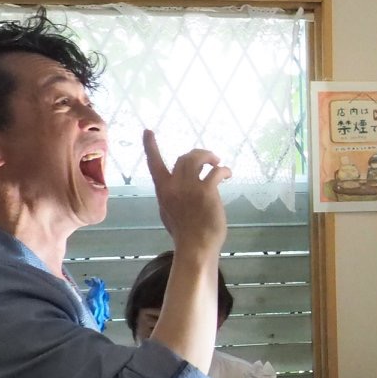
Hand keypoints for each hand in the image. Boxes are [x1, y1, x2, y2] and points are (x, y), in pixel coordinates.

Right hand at [144, 130, 229, 255]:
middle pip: (184, 158)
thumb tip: (180, 191)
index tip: (148, 131)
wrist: (195, 246)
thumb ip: (172, 197)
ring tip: (217, 163)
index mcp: (163, 191)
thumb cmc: (185, 234)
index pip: (154, 164)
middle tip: (210, 159)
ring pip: (197, 159)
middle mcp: (173, 186)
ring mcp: (189, 187)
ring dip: (209, 157)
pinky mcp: (206, 191)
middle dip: (198, 155)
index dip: (151, 146)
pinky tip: (228, 174)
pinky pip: (216, 172)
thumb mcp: (169, 212)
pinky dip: (224, 170)